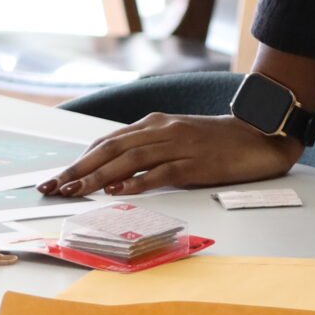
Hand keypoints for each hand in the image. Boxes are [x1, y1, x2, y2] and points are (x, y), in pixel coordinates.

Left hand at [37, 113, 301, 197]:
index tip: (58, 178)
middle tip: (53, 187)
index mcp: (157, 123)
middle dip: (78, 169)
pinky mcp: (197, 162)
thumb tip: (116, 175)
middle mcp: (164, 130)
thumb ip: (151, 150)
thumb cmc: (219, 142)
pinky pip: (162, 172)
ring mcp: (180, 144)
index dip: (80, 160)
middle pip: (112, 148)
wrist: (261, 134)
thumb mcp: (179, 140)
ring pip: (130, 159)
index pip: (109, 141)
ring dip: (98, 177)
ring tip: (74, 191)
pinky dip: (138, 181)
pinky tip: (119, 191)